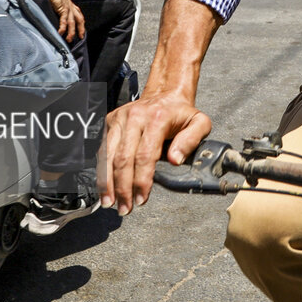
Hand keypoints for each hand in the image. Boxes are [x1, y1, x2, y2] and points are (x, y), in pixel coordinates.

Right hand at [45, 0, 84, 42]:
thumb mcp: (63, 4)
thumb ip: (65, 11)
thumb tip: (63, 19)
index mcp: (73, 8)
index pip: (80, 18)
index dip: (82, 26)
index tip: (82, 34)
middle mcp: (73, 9)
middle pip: (79, 21)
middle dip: (80, 30)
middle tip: (80, 38)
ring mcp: (68, 9)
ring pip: (72, 23)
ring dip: (71, 32)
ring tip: (69, 40)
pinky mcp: (63, 9)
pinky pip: (64, 20)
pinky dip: (63, 27)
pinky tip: (61, 33)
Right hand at [102, 91, 211, 215]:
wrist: (165, 94)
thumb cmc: (181, 113)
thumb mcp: (199, 122)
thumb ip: (191, 141)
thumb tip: (175, 160)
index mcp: (157, 118)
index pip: (145, 155)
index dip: (141, 180)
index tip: (142, 199)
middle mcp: (134, 117)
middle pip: (123, 159)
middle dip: (122, 187)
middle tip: (125, 208)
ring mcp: (119, 118)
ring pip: (108, 155)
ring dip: (107, 182)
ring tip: (110, 202)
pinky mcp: (109, 122)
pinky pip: (102, 150)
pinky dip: (101, 170)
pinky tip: (104, 187)